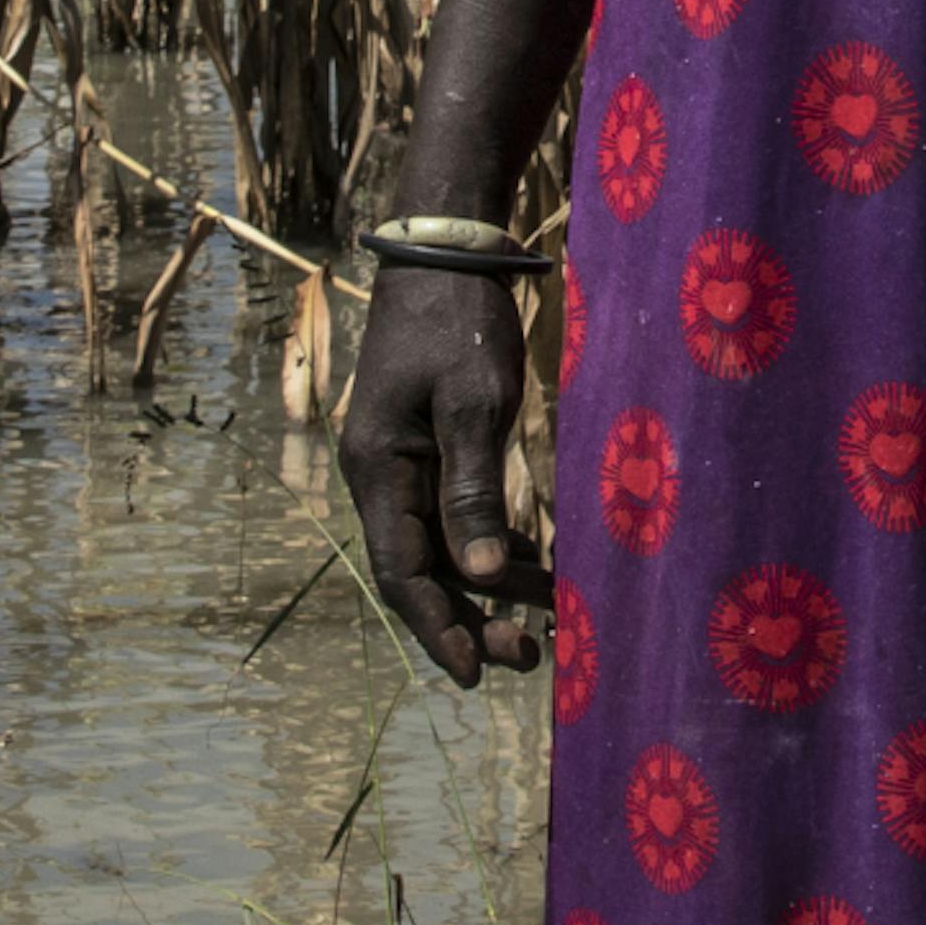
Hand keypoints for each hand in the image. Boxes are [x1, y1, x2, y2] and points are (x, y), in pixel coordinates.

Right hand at [334, 258, 555, 682]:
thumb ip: (472, 492)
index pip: (403, 574)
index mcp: (378, 469)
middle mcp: (382, 474)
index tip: (477, 674)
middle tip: (530, 657)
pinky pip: (456, 515)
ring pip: (442, 547)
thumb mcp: (472, 405)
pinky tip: (535, 567)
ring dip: (489, 587)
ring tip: (546, 625)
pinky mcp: (431, 446)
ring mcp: (404, 461)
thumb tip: (479, 577)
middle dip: (472, 619)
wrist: (447, 250)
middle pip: (422, 570)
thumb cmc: (459, 320)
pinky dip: (492, 545)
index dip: (439, 629)